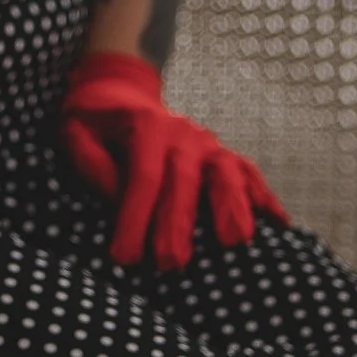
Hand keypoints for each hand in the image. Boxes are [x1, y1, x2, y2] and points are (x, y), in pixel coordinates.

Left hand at [59, 48, 286, 273]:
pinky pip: (248, 175)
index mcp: (145, 127)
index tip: (123, 257)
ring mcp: (208, 144)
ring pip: (226, 174)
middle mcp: (183, 134)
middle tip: (171, 264)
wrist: (121, 93)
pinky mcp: (222, 155)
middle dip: (178, 224)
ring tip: (235, 242)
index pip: (143, 178)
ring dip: (232, 207)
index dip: (134, 218)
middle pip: (184, 181)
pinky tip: (280, 225)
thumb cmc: (94, 124)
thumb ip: (92, 162)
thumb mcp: (76, 133)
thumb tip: (117, 197)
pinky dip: (265, 198)